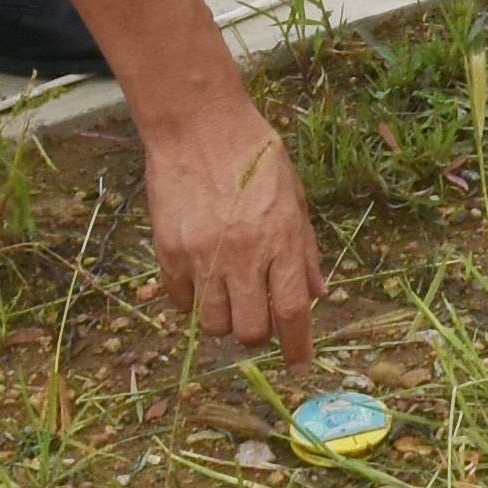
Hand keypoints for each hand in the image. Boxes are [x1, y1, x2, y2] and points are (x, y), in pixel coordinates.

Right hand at [144, 91, 323, 367]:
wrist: (197, 125)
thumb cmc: (254, 154)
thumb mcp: (294, 195)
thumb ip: (304, 249)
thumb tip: (318, 293)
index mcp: (280, 238)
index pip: (291, 310)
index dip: (297, 345)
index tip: (299, 363)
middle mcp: (243, 254)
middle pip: (250, 330)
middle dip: (258, 333)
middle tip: (258, 314)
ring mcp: (202, 256)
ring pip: (213, 324)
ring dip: (224, 318)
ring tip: (228, 292)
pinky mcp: (169, 253)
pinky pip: (180, 301)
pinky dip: (192, 299)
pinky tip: (201, 274)